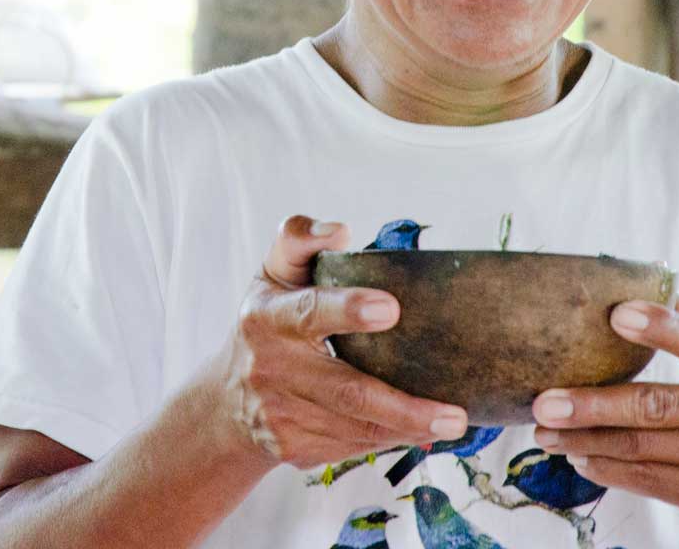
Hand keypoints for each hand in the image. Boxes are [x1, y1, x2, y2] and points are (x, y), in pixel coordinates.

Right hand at [208, 215, 469, 470]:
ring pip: (356, 427)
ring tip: (451, 424)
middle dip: (403, 406)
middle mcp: (272, 369)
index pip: (310, 312)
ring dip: (407, 429)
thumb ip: (300, 239)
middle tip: (453, 414)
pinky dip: (388, 439)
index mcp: (268, 317)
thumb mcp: (275, 273)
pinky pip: (352, 446)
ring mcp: (281, 416)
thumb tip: (339, 231)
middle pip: (347, 392)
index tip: (392, 309)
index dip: (348, 310)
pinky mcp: (294, 448)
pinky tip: (416, 430)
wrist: (225, 401)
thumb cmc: (267, 321)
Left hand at [530, 298, 678, 547]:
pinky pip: (644, 479)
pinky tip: (578, 454)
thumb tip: (658, 282)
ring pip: (638, 447)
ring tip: (545, 429)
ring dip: (583, 438)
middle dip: (590, 404)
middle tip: (544, 401)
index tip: (618, 314)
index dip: (660, 326)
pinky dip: (605, 467)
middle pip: (652, 405)